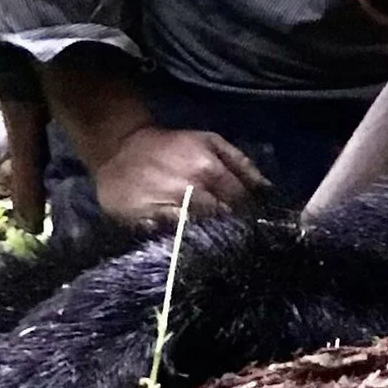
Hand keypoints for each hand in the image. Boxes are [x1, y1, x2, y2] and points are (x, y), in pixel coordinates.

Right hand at [88, 122, 267, 227]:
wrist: (119, 148)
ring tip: (212, 243)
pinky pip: (170, 242)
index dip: (251, 213)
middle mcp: (189, 190)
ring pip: (200, 234)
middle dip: (233, 229)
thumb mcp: (210, 141)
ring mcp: (165, 209)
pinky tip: (186, 246)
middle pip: (224, 221)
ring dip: (209, 240)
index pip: (242, 202)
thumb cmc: (172, 147)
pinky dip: (181, 245)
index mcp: (209, 169)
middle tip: (237, 236)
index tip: (254, 221)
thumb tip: (268, 190)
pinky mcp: (143, 224)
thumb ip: (241, 164)